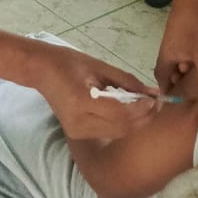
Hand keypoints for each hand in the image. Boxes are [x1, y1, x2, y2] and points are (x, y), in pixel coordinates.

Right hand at [36, 44, 159, 140]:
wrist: (40, 70)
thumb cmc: (69, 62)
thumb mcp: (100, 66)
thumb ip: (128, 81)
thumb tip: (154, 93)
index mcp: (81, 101)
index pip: (121, 112)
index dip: (142, 107)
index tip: (157, 98)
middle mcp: (78, 122)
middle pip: (122, 127)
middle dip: (143, 117)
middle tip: (156, 103)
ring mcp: (77, 131)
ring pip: (118, 133)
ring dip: (135, 122)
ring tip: (144, 106)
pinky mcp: (77, 135)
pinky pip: (109, 132)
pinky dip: (123, 124)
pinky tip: (127, 111)